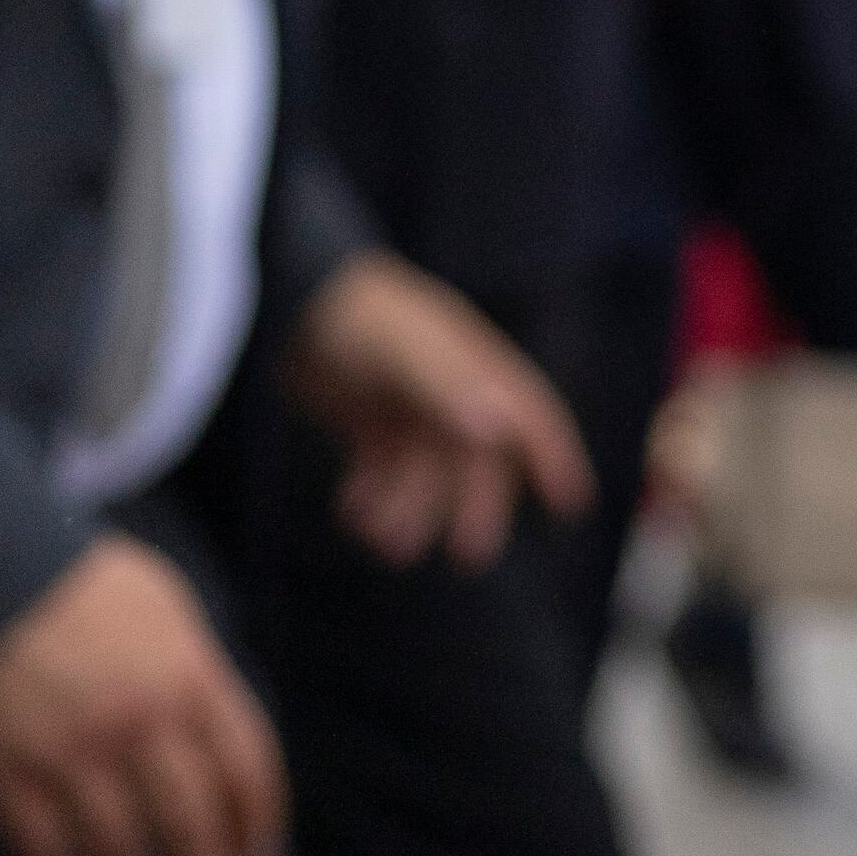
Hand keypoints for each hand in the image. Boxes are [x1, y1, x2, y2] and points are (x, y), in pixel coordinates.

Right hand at [0, 536, 286, 855]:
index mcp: (191, 677)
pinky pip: (42, 849)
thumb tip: (224, 739)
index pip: (248, 771)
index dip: (258, 825)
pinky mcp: (6, 771)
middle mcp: (139, 722)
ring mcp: (71, 751)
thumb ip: (202, 673)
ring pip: (117, 850)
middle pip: (191, 826)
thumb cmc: (86, 583)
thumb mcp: (170, 609)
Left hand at [283, 251, 595, 570]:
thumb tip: (499, 431)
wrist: (285, 299)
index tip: (571, 506)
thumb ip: (449, 386)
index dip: (554, 459)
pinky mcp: (369, 419)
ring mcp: (409, 406)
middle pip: (479, 459)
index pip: (531, 416)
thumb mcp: (404, 348)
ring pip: (426, 473)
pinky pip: (382, 470)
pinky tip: (350, 511)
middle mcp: (449, 391)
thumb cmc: (354, 314)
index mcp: (474, 368)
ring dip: (411, 509)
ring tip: (384, 540)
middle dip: (476, 506)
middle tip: (468, 556)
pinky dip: (372, 496)